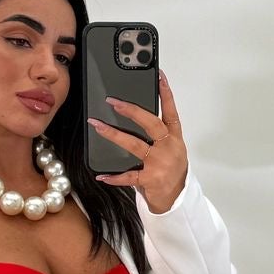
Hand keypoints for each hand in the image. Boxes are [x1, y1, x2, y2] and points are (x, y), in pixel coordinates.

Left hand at [87, 70, 187, 212]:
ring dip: (113, 134)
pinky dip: (114, 177)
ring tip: (97, 125)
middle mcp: (169, 148)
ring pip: (135, 145)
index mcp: (175, 138)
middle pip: (151, 124)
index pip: (171, 111)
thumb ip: (157, 135)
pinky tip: (102, 175)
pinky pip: (129, 175)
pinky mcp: (151, 179)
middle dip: (131, 111)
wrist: (177, 199)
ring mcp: (160, 163)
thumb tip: (133, 115)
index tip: (159, 75)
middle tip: (113, 101)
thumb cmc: (171, 171)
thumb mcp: (170, 149)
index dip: (166, 93)